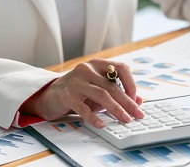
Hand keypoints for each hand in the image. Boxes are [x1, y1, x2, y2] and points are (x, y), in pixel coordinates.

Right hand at [21, 58, 143, 127]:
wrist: (50, 95)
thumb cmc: (79, 92)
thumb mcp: (99, 90)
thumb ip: (118, 93)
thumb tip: (139, 101)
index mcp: (98, 64)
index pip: (121, 68)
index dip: (131, 84)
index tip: (136, 99)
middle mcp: (87, 69)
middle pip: (113, 86)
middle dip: (128, 102)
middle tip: (137, 115)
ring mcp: (76, 81)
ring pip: (102, 95)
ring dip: (116, 109)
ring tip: (125, 119)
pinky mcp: (66, 95)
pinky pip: (83, 107)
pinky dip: (94, 117)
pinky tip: (102, 124)